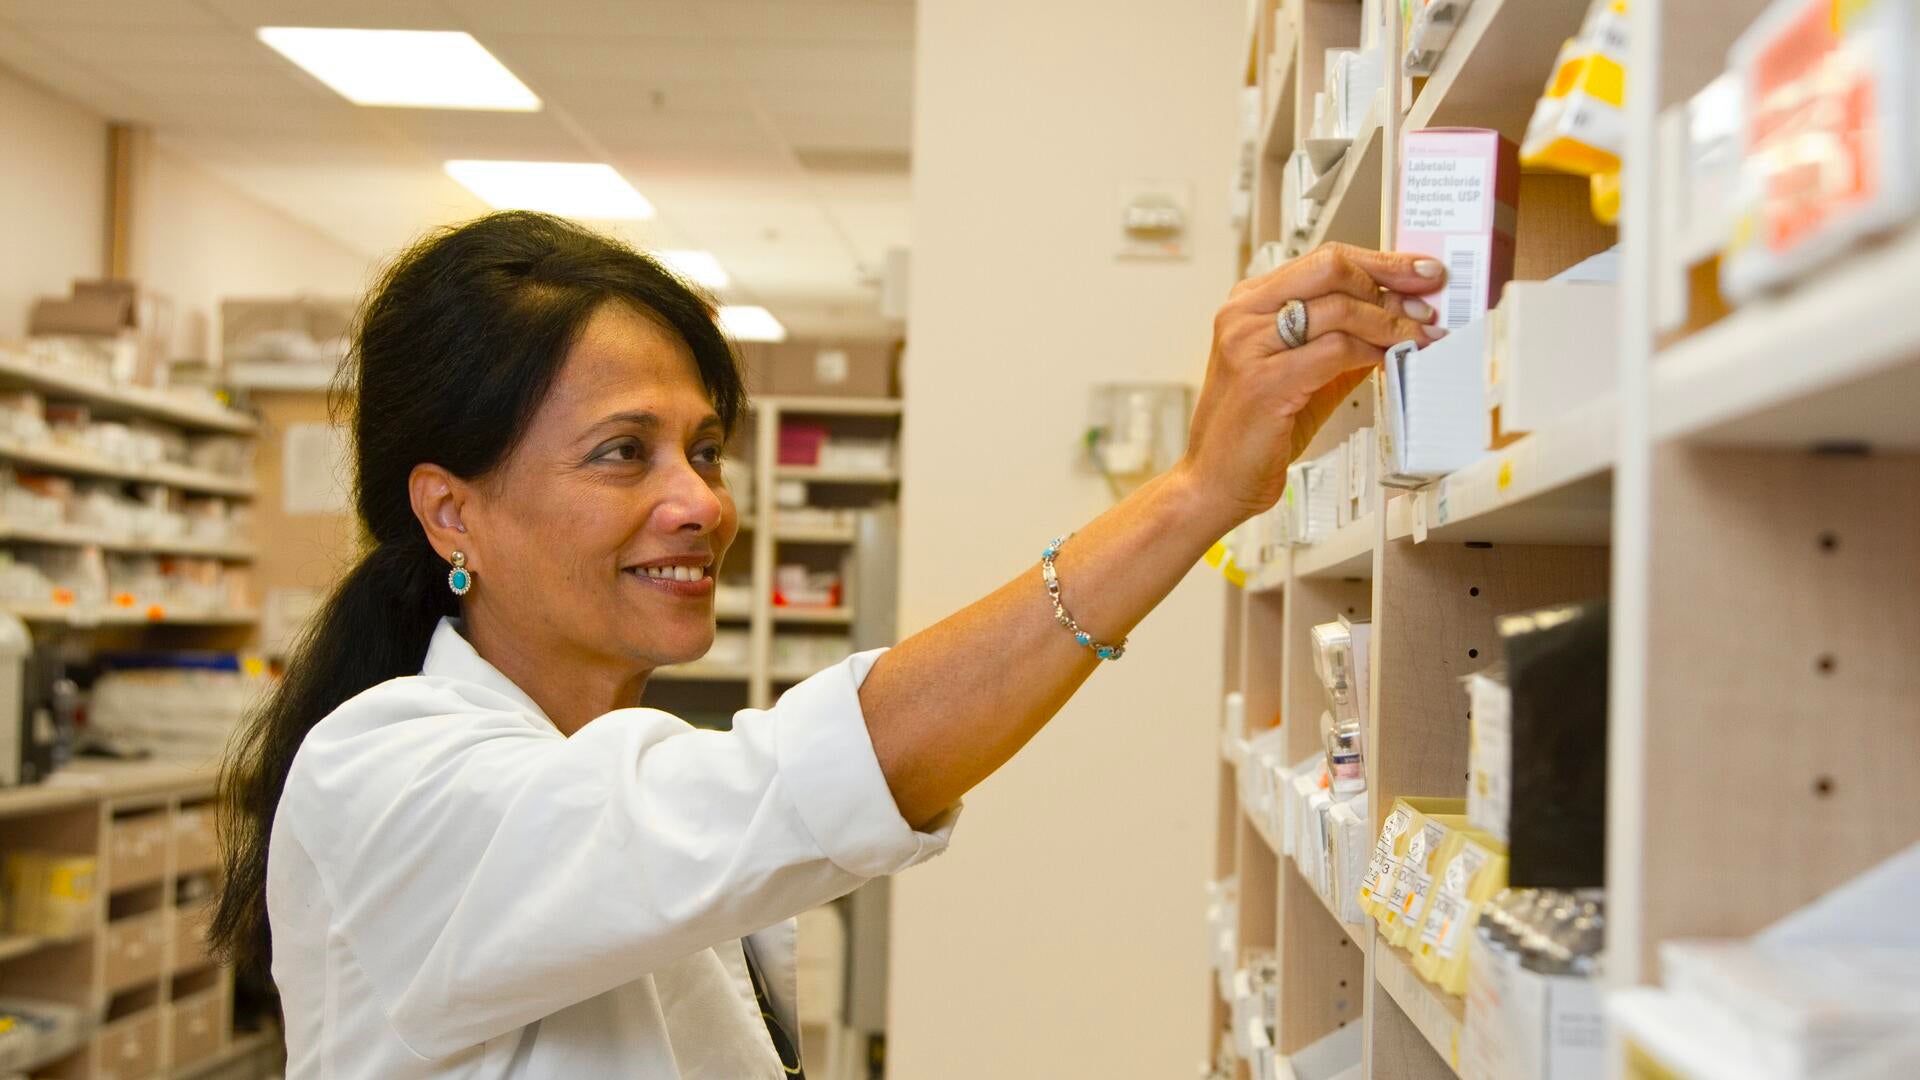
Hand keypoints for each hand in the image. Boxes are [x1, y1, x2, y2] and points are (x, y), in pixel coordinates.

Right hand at [1179, 242, 1448, 525]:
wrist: (1215, 482)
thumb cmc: (1255, 432)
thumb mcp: (1303, 373)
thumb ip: (1341, 342)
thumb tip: (1398, 317)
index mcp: (1248, 304)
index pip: (1324, 260)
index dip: (1381, 261)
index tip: (1420, 271)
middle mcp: (1243, 316)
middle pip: (1331, 268)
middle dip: (1390, 279)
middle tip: (1425, 304)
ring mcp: (1249, 346)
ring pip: (1340, 309)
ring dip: (1391, 323)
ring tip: (1419, 337)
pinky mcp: (1264, 381)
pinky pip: (1336, 351)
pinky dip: (1372, 353)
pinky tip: (1388, 362)